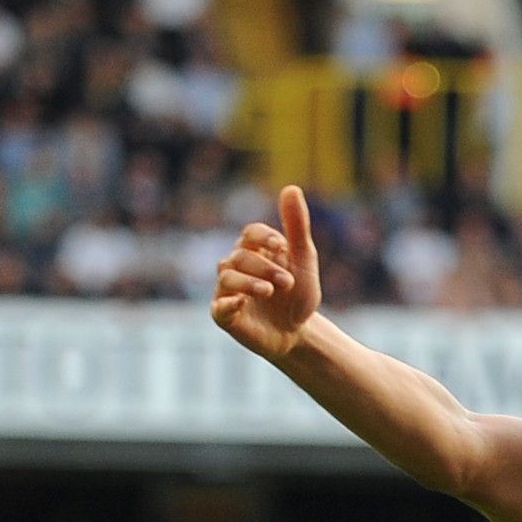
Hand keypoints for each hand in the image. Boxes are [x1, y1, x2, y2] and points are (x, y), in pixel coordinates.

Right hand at [210, 184, 323, 362]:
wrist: (298, 334)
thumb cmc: (298, 295)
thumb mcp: (303, 260)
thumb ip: (297, 227)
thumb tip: (291, 187)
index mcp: (255, 251)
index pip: (250, 233)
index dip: (262, 236)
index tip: (280, 244)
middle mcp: (236, 267)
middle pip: (241, 256)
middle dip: (265, 267)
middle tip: (288, 282)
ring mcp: (228, 291)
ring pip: (227, 277)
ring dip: (249, 282)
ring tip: (270, 291)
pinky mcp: (225, 316)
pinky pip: (218, 307)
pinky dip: (227, 303)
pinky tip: (241, 303)